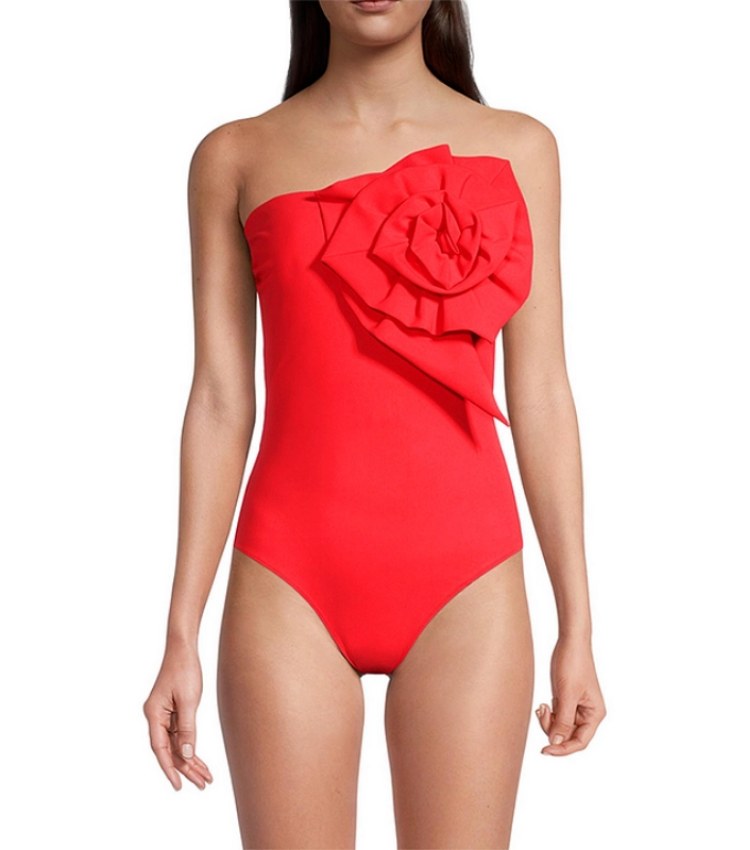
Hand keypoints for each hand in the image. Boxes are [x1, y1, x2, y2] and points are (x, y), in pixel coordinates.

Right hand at [143, 642, 213, 789]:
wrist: (184, 648)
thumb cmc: (184, 669)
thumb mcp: (188, 700)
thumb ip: (187, 729)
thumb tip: (187, 754)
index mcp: (153, 715)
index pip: (160, 749)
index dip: (169, 769)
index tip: (178, 785)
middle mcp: (156, 718)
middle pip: (169, 750)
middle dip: (186, 768)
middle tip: (202, 785)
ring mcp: (164, 716)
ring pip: (176, 745)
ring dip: (191, 761)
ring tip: (205, 778)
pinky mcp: (173, 712)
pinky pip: (180, 735)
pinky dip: (191, 747)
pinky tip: (200, 760)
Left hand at [535, 634, 605, 755]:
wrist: (569, 642)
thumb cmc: (573, 664)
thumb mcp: (567, 694)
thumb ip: (563, 721)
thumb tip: (556, 743)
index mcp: (595, 714)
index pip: (580, 741)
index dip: (563, 749)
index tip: (546, 750)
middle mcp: (588, 713)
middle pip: (569, 735)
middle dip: (553, 729)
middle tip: (542, 713)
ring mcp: (577, 706)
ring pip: (561, 727)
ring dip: (549, 721)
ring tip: (542, 706)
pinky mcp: (567, 699)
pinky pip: (557, 716)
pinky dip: (549, 714)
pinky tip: (544, 704)